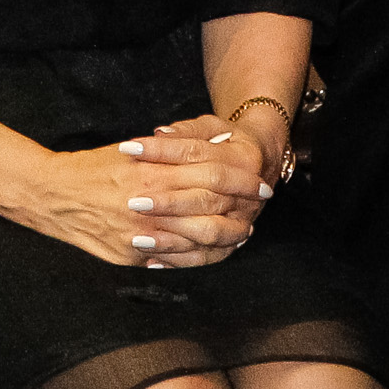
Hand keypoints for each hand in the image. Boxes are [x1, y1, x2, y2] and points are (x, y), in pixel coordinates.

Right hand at [1, 135, 267, 268]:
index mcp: (151, 172)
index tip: (258, 180)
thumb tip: (213, 144)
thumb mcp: (132, 150)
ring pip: (200, 239)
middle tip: (259, 205)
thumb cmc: (93, 167)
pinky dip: (201, 257)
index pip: (211, 175)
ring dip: (227, 236)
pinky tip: (214, 251)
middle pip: (211, 207)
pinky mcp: (132, 256)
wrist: (51, 195)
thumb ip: (172, 151)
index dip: (240, 179)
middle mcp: (149, 204)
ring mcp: (141, 234)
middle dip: (242, 208)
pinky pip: (177, 261)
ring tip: (242, 232)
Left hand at [136, 120, 275, 263]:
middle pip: (204, 198)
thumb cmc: (228, 142)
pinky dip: (180, 261)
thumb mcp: (212, 127)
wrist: (260, 166)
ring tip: (137, 238)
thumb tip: (159, 134)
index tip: (128, 149)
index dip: (160, 151)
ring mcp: (242, 220)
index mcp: (243, 158)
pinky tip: (152, 260)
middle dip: (167, 202)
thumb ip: (186, 131)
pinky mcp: (234, 242)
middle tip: (132, 201)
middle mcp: (247, 193)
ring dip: (172, 236)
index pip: (195, 153)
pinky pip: (208, 257)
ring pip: (208, 231)